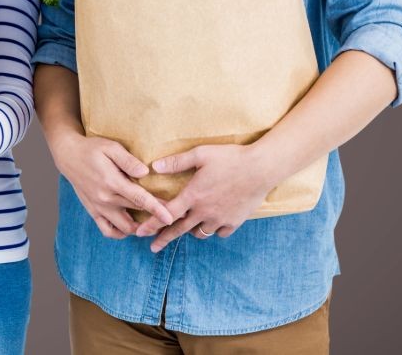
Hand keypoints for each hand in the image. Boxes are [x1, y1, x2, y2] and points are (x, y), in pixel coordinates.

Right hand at [51, 132, 175, 238]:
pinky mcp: (93, 211)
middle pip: (136, 214)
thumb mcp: (110, 147)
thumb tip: (146, 172)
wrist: (68, 156)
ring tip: (153, 223)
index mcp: (112, 182)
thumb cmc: (92, 149)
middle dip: (155, 218)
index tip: (170, 217)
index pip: (139, 199)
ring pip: (124, 228)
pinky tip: (131, 227)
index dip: (157, 209)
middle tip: (172, 217)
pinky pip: (108, 230)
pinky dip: (121, 233)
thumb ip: (128, 161)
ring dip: (140, 229)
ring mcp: (98, 207)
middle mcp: (105, 198)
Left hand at [135, 144, 282, 251]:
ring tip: (187, 227)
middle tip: (153, 247)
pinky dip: (214, 230)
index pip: (166, 214)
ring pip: (200, 232)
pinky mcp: (235, 221)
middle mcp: (204, 211)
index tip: (139, 233)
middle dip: (164, 239)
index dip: (151, 224)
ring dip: (191, 231)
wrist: (262, 168)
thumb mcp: (201, 154)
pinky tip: (212, 224)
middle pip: (179, 230)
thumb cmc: (231, 158)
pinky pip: (220, 232)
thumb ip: (176, 162)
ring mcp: (220, 218)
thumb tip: (154, 166)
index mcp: (193, 196)